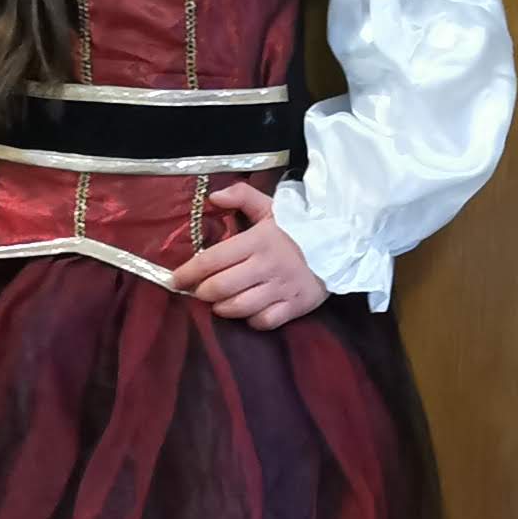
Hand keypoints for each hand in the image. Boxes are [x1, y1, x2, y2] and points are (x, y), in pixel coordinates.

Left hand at [168, 183, 325, 330]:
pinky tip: (249, 311)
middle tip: (201, 290)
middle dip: (202, 292)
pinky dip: (251, 320)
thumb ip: (241, 196)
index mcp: (257, 240)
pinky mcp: (295, 306)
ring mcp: (282, 288)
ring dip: (222, 308)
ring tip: (221, 301)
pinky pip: (263, 322)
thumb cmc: (298, 228)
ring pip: (238, 308)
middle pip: (219, 288)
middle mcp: (267, 265)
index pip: (211, 261)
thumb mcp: (271, 207)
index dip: (187, 273)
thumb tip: (212, 198)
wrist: (342, 244)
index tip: (175, 279)